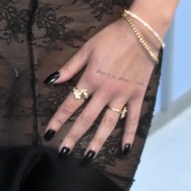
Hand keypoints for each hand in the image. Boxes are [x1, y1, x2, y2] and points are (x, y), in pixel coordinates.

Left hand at [43, 20, 156, 157]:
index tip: (48, 135)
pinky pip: (133, 119)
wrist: (142, 32)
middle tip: (63, 154)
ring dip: (97, 142)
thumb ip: (70, 67)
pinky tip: (124, 149)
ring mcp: (123, 95)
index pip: (70, 105)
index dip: (57, 121)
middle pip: (86, 119)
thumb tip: (50, 81)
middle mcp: (105, 91)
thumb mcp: (87, 48)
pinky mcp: (138, 95)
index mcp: (91, 79)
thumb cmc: (112, 37)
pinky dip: (129, 134)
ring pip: (108, 124)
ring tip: (87, 157)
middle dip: (73, 137)